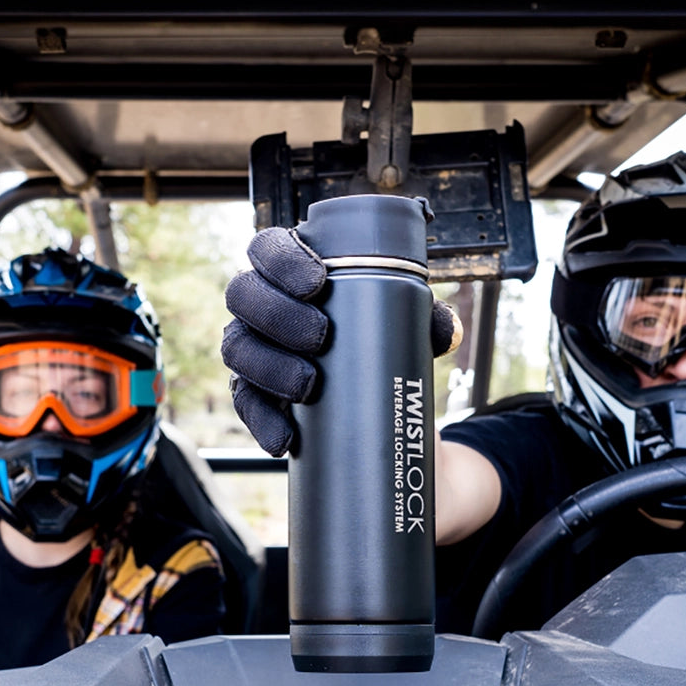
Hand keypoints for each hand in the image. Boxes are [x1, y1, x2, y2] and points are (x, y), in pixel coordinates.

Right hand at [222, 227, 461, 455]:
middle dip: (278, 313)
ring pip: (237, 349)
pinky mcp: (253, 396)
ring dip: (269, 366)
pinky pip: (246, 405)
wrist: (376, 410)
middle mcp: (262, 306)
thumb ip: (425, 321)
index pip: (269, 248)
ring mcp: (253, 350)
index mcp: (291, 273)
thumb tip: (447, 330)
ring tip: (308, 387)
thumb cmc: (378, 346)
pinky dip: (264, 422)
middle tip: (320, 335)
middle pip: (243, 294)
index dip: (282, 259)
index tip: (318, 281)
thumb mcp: (404, 329)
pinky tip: (284, 437)